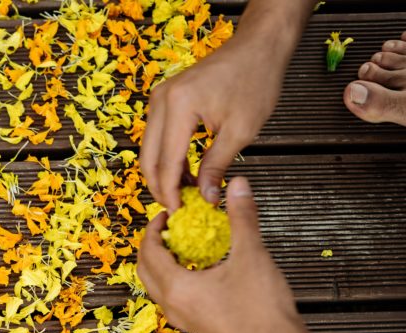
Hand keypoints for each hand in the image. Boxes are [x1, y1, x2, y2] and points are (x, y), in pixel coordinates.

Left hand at [137, 177, 301, 332]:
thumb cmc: (263, 307)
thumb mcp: (251, 255)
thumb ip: (241, 216)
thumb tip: (237, 183)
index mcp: (176, 288)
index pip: (149, 252)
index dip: (153, 228)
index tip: (167, 213)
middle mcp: (171, 306)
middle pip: (145, 270)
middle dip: (152, 245)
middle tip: (169, 227)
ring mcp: (181, 320)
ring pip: (156, 286)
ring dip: (162, 263)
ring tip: (183, 243)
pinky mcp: (194, 326)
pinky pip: (172, 297)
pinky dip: (174, 278)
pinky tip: (199, 267)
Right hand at [140, 0, 310, 210]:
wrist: (257, 48)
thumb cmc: (255, 81)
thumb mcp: (240, 130)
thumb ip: (217, 165)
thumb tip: (206, 197)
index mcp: (179, 106)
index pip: (166, 161)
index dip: (170, 191)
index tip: (179, 212)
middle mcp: (161, 100)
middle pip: (148, 157)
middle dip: (160, 186)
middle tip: (178, 207)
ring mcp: (159, 98)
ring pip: (149, 149)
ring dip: (163, 173)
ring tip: (186, 192)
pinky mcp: (164, 99)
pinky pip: (157, 136)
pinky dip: (167, 157)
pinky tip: (185, 172)